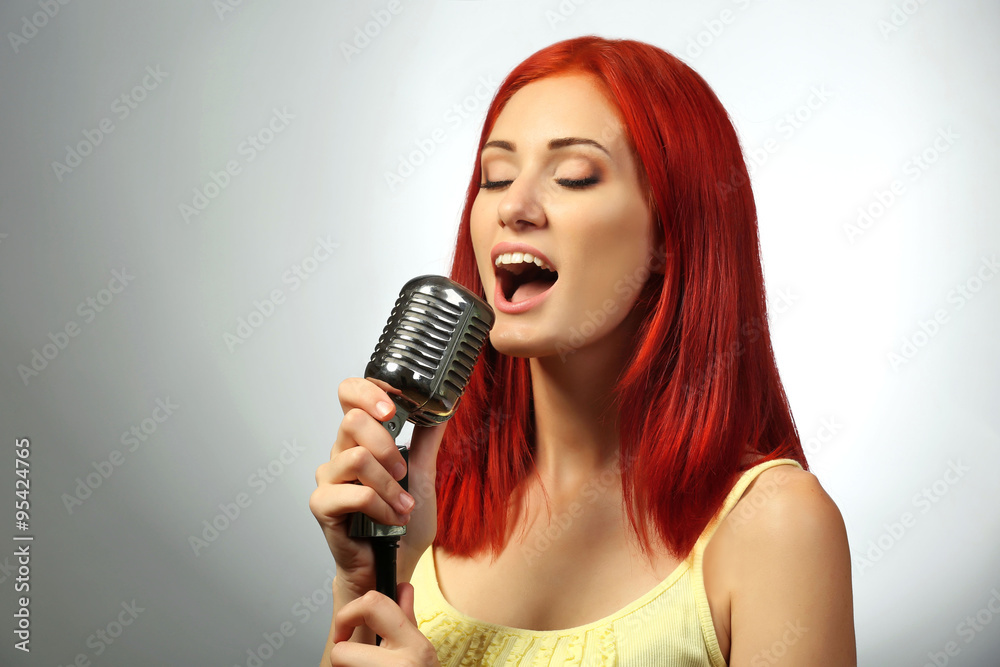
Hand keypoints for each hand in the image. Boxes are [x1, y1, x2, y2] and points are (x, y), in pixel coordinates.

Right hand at [310, 377, 446, 597]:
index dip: (368, 391)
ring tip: (403, 505)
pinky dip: (382, 507)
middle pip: (353, 420)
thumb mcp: (423, 475)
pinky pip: (355, 493)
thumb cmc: (403, 523)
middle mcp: (340, 453)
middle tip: (404, 472)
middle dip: (388, 445)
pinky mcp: (322, 504)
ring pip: (357, 457)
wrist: (395, 564)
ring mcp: (328, 478)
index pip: (350, 394)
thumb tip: (443, 407)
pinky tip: (390, 519)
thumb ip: (426, 440)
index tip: (394, 407)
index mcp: (361, 439)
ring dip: (390, 485)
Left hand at [329, 583, 439, 665]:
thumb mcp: (421, 654)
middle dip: (342, 658)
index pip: (373, 605)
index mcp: (414, 646)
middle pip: (341, 652)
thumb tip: (402, 588)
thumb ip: (406, 619)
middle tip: (353, 663)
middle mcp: (401, 665)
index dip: (349, 612)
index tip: (345, 627)